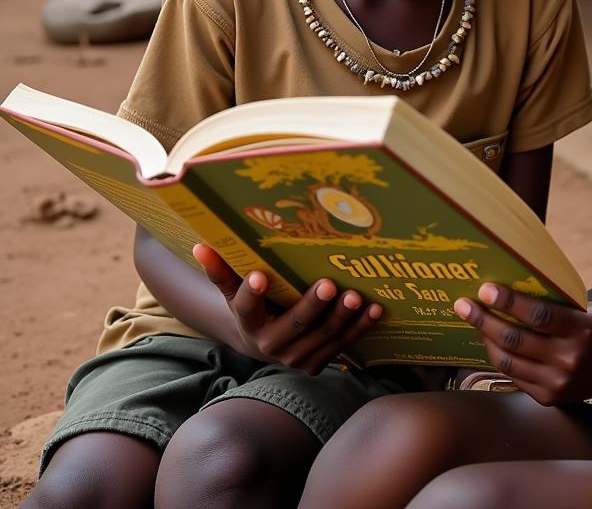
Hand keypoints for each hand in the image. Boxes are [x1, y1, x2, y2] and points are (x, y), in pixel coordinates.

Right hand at [192, 244, 382, 374]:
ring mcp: (296, 358)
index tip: (259, 275)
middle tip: (328, 284)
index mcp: (249, 323)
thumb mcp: (235, 291)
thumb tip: (200, 245)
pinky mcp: (318, 363)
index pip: (246, 308)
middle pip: (294, 325)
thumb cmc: (254, 306)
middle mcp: (271, 346)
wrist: (265, 342)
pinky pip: (342, 345)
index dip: (252, 293)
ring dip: (342, 318)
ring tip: (356, 297)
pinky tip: (375, 309)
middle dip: (312, 306)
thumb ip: (222, 271)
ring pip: (322, 337)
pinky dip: (359, 328)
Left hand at [453, 282, 591, 404]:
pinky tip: (488, 340)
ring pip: (508, 361)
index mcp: (581, 330)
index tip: (484, 288)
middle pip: (515, 339)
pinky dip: (498, 356)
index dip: (508, 301)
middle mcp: (568, 359)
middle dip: (483, 319)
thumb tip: (511, 285)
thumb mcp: (586, 309)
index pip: (538, 315)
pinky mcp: (549, 398)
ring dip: (485, 338)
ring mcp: (558, 383)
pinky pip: (513, 376)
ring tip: (472, 320)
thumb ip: (554, 304)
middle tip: (463, 304)